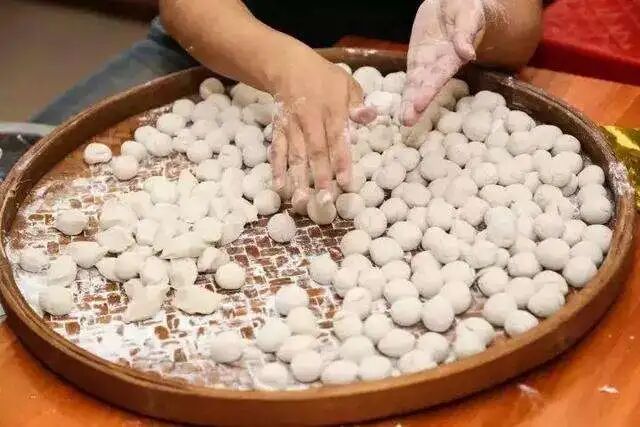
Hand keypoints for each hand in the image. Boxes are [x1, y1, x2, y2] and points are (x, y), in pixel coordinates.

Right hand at [267, 43, 374, 208]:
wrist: (288, 66)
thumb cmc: (325, 79)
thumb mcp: (347, 84)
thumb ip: (358, 104)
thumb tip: (369, 117)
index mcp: (332, 109)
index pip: (338, 138)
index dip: (341, 161)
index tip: (345, 182)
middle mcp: (310, 119)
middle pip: (315, 150)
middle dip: (320, 176)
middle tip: (325, 199)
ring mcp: (292, 125)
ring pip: (295, 154)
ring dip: (298, 178)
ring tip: (302, 200)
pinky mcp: (278, 129)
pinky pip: (277, 149)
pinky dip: (277, 167)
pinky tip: (279, 185)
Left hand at [400, 0, 484, 125]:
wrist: (450, 3)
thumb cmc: (465, 7)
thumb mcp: (467, 15)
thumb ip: (464, 33)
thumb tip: (468, 54)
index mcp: (454, 55)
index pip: (440, 74)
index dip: (429, 89)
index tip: (419, 103)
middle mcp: (441, 64)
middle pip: (427, 86)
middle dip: (417, 103)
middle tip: (407, 120)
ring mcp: (428, 64)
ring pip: (417, 86)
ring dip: (410, 103)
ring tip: (404, 120)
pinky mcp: (417, 61)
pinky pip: (410, 79)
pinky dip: (406, 94)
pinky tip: (401, 110)